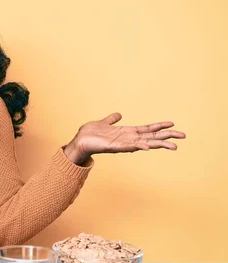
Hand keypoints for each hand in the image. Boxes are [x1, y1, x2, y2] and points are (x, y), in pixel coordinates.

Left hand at [63, 113, 185, 164]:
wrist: (79, 141)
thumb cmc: (90, 134)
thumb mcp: (104, 123)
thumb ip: (112, 119)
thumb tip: (118, 114)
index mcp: (127, 132)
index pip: (147, 129)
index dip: (159, 127)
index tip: (172, 124)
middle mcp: (127, 139)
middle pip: (151, 137)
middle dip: (167, 137)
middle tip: (183, 136)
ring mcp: (122, 144)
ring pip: (144, 144)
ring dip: (158, 144)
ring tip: (173, 146)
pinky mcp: (114, 147)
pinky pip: (128, 147)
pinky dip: (138, 146)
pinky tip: (147, 146)